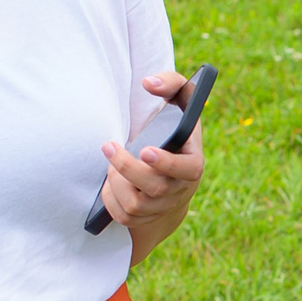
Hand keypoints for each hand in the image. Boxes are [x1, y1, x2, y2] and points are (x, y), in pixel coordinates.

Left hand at [97, 71, 205, 232]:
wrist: (170, 168)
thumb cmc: (173, 129)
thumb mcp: (180, 102)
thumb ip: (171, 83)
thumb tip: (149, 82)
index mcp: (193, 163)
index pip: (187, 170)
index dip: (167, 163)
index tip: (145, 150)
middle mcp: (180, 189)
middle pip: (155, 189)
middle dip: (127, 168)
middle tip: (108, 147)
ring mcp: (163, 207)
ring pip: (135, 205)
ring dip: (115, 183)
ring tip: (109, 164)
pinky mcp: (145, 218)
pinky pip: (123, 216)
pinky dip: (110, 200)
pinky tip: (108, 183)